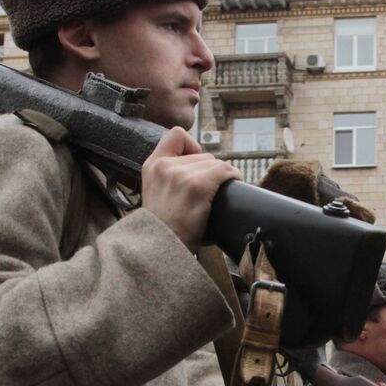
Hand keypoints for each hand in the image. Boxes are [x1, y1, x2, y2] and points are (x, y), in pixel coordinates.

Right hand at [141, 128, 240, 250]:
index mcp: (152, 166)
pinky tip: (233, 186)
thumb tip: (203, 166)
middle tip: (208, 193)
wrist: (160, 251)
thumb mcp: (157, 194)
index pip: (176, 135)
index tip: (197, 163)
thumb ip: (171, 177)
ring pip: (216, 164)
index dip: (192, 145)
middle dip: (210, 172)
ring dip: (221, 178)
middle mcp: (164, 166)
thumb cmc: (165, 230)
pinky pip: (226, 171)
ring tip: (215, 197)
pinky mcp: (197, 186)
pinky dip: (234, 177)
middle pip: (203, 155)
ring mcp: (181, 175)